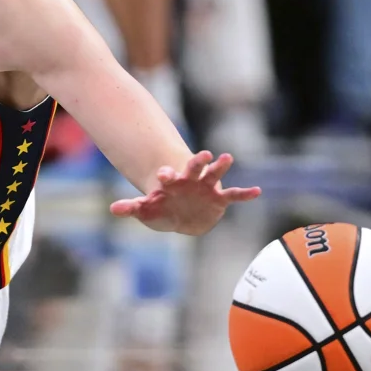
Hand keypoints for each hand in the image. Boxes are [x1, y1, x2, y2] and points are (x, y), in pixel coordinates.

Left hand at [109, 151, 261, 235]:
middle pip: (194, 168)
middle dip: (198, 162)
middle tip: (204, 154)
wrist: (179, 215)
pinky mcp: (219, 199)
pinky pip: (233, 195)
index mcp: (171, 183)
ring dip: (220, 167)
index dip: (166, 175)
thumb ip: (131, 208)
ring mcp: (206, 188)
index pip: (168, 176)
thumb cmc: (161, 209)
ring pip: (215, 174)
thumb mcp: (146, 211)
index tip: (164, 174)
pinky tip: (257, 191)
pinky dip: (245, 194)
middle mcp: (190, 181)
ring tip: (228, 158)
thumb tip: (113, 209)